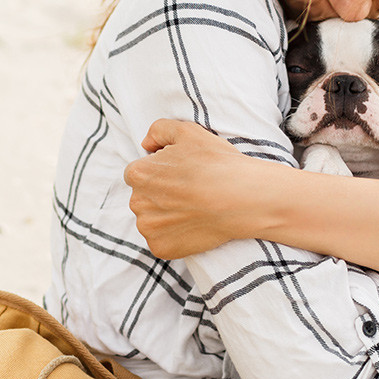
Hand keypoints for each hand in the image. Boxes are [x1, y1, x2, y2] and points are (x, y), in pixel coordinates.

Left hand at [124, 119, 256, 258]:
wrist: (242, 198)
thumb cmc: (216, 162)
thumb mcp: (187, 131)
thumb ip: (159, 130)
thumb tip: (146, 144)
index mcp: (138, 173)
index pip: (140, 173)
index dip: (162, 172)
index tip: (182, 174)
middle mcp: (136, 202)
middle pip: (144, 197)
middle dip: (161, 194)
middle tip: (190, 190)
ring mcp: (148, 228)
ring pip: (152, 219)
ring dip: (167, 215)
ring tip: (194, 207)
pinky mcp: (161, 248)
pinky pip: (162, 240)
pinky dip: (175, 235)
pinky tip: (195, 223)